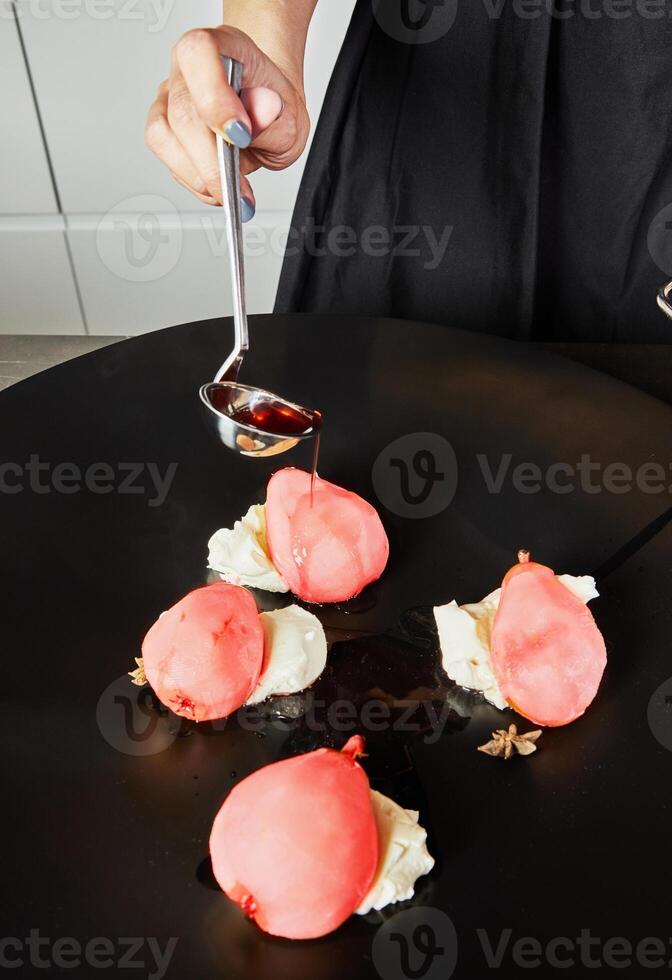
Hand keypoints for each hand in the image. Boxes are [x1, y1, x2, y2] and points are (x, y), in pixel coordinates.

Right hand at [145, 26, 310, 214]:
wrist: (264, 110)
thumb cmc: (272, 105)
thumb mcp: (290, 115)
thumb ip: (277, 118)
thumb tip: (259, 115)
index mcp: (221, 46)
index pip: (200, 56)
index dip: (214, 99)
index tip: (239, 136)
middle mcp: (187, 68)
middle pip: (182, 111)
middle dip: (211, 159)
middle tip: (238, 187)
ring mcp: (169, 97)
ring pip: (164, 137)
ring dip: (198, 174)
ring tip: (230, 191)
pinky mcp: (163, 128)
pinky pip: (166, 157)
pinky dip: (192, 180)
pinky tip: (216, 186)